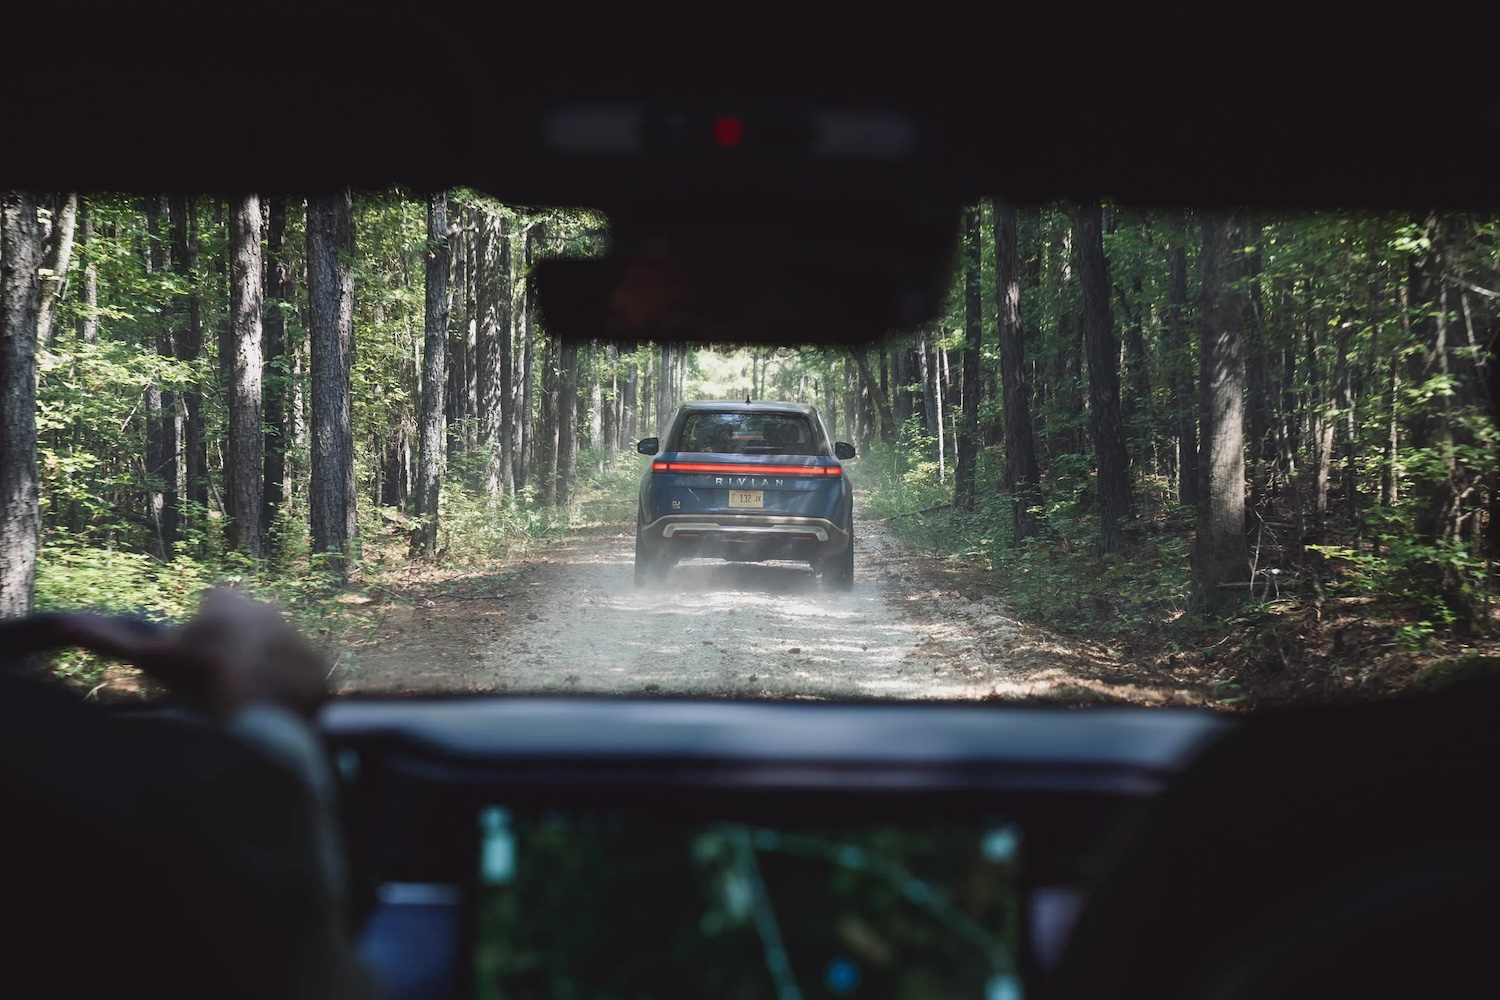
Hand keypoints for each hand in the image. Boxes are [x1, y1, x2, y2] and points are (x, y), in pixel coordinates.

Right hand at [49, 589, 328, 719]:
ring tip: (245, 702)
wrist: (256, 702)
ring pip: (274, 654)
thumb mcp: (148, 658)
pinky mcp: (319, 666)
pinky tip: (271, 712)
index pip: (214, 605)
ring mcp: (296, 636)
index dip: (203, 631)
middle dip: (236, 649)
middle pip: (245, 630)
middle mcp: (267, 611)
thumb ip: (106, 640)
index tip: (196, 657)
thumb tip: (65, 623)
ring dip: (264, 673)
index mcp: (227, 602)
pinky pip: (302, 679)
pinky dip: (290, 695)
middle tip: (219, 683)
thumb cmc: (197, 676)